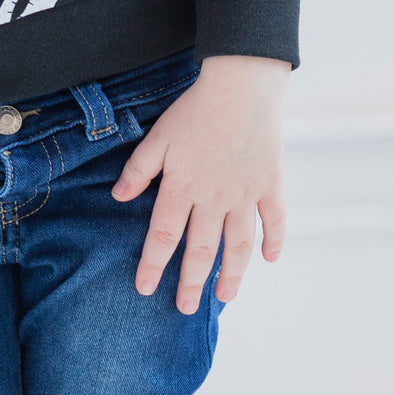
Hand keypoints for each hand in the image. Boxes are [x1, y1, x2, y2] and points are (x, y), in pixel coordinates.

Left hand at [110, 55, 290, 314]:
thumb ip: (139, 169)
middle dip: (191, 282)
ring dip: (232, 274)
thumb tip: (119, 198)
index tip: (145, 288)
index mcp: (182, 186)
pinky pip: (275, 220)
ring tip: (224, 298)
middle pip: (201, 249)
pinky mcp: (270, 184)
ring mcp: (245, 194)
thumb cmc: (195, 108)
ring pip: (238, 245)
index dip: (154, 264)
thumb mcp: (158, 136)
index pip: (164, 236)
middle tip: (184, 308)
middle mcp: (214, 198)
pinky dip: (275, 241)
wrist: (240, 86)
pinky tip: (270, 259)